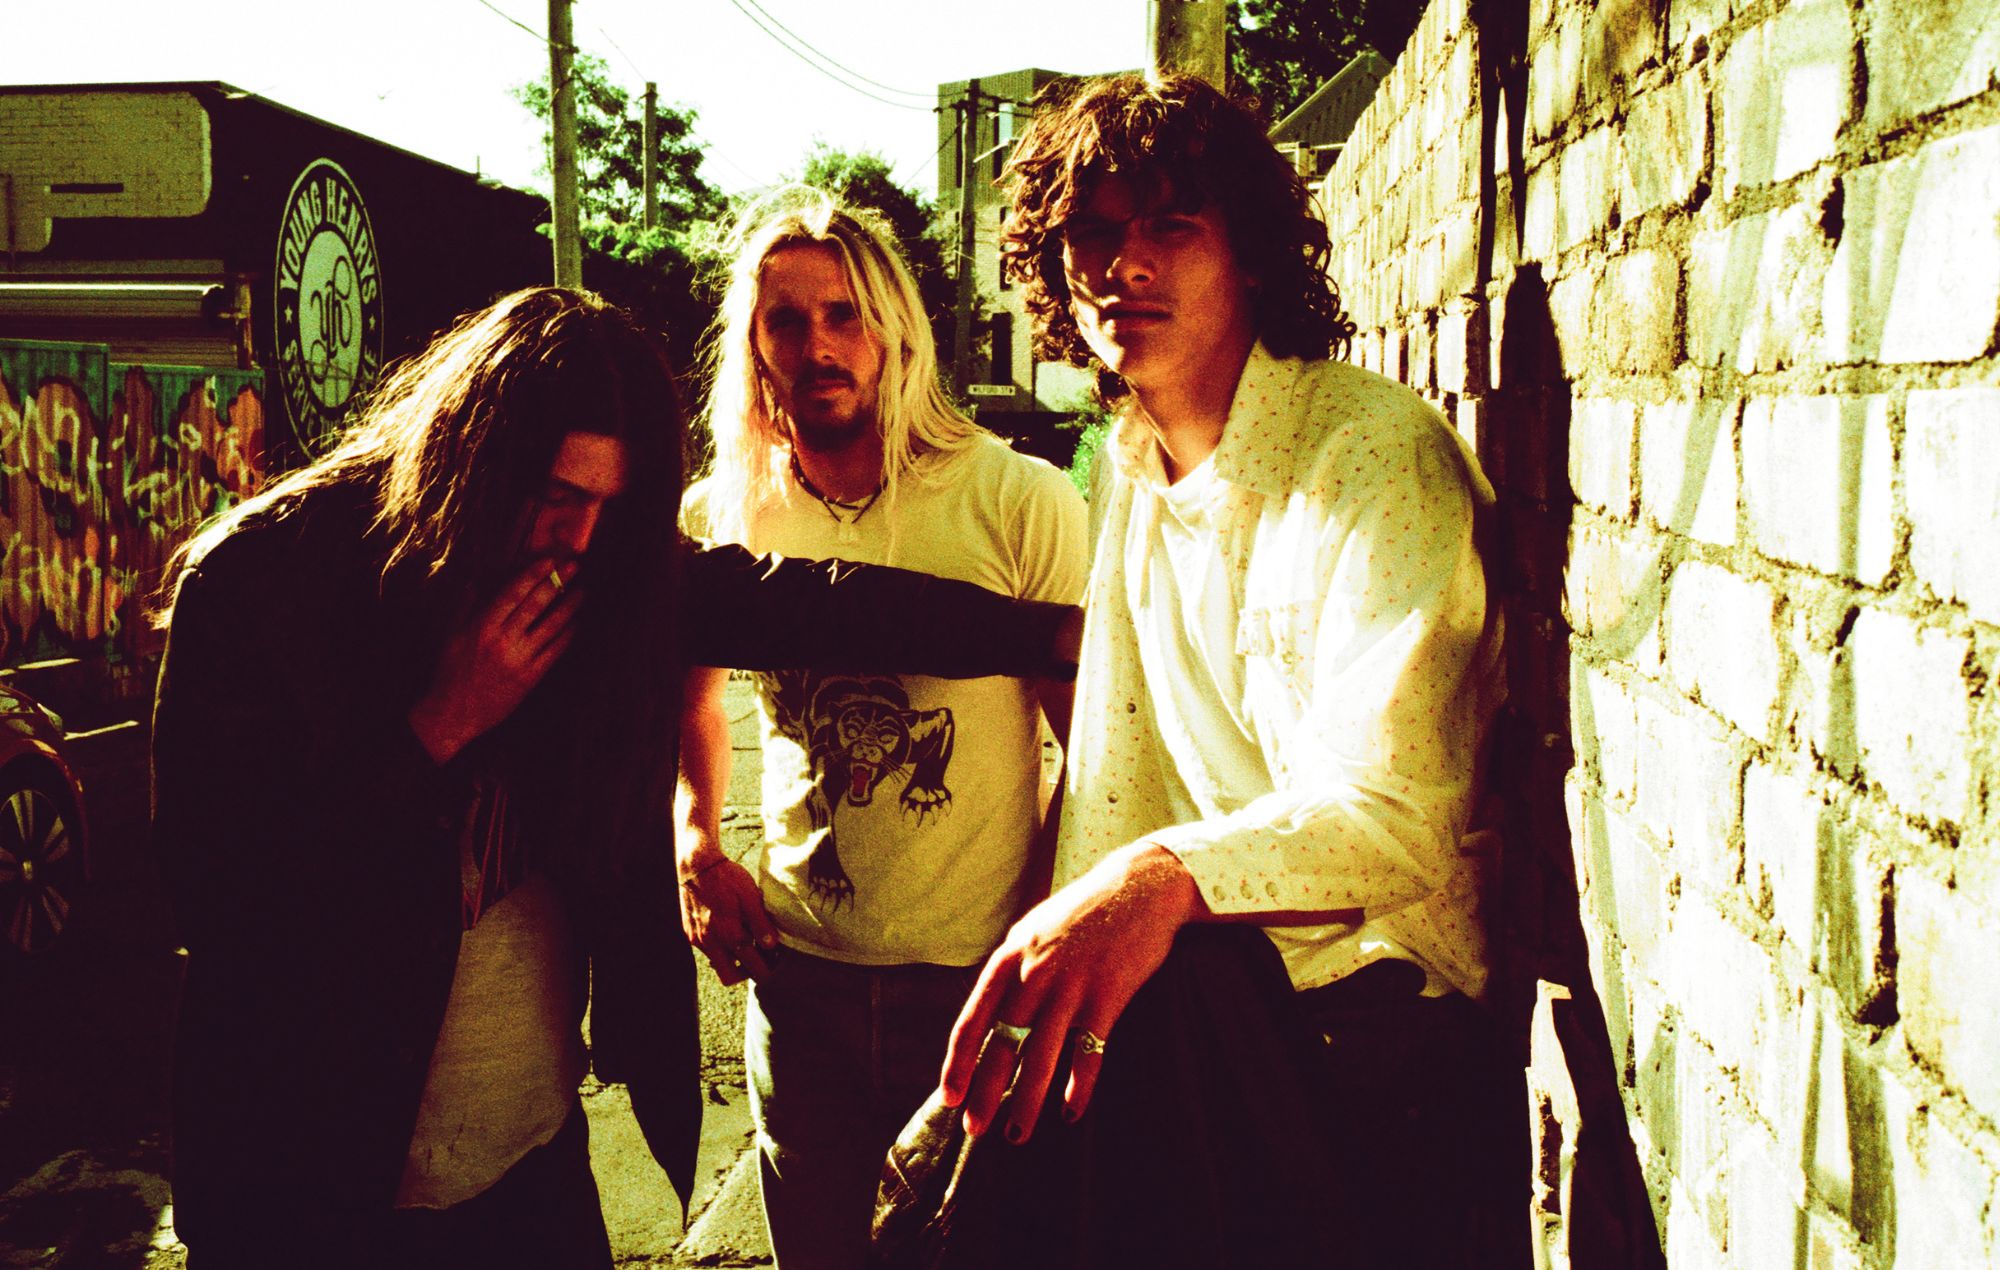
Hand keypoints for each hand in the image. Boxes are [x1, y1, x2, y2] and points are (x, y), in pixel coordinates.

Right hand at [408, 558, 580, 761]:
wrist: (452, 714)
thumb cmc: (449, 674)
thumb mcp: (452, 637)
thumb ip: (465, 607)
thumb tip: (475, 581)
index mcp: (481, 627)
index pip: (512, 593)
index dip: (532, 574)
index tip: (549, 560)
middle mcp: (502, 641)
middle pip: (535, 605)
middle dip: (557, 582)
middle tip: (575, 566)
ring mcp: (518, 660)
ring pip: (550, 626)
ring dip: (570, 606)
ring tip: (583, 591)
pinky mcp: (530, 678)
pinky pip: (554, 652)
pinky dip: (568, 636)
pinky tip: (577, 624)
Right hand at [679, 855, 777, 984]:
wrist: (696, 865)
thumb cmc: (727, 878)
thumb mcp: (750, 896)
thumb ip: (760, 923)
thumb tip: (771, 946)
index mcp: (729, 933)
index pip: (750, 966)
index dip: (766, 969)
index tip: (776, 964)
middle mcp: (710, 942)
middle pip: (730, 977)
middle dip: (746, 973)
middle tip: (761, 960)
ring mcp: (697, 939)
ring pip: (718, 964)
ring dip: (733, 960)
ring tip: (748, 943)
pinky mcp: (690, 933)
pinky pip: (708, 951)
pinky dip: (721, 949)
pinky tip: (730, 932)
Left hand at [939, 843, 1199, 1143]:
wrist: (1141, 885)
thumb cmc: (1085, 911)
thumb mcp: (1035, 929)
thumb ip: (1012, 969)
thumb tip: (990, 1013)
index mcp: (1011, 956)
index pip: (973, 1020)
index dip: (958, 1062)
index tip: (949, 1096)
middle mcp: (1035, 972)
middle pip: (1002, 1045)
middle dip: (985, 1092)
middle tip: (974, 1129)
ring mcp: (1072, 984)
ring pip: (1040, 1056)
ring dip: (1026, 1102)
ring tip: (1015, 1135)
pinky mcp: (1108, 995)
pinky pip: (1088, 1052)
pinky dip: (1078, 1086)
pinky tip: (1070, 1112)